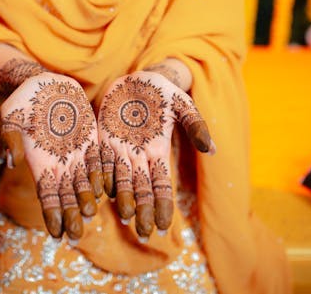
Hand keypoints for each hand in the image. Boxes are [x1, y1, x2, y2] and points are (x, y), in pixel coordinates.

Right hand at [0, 71, 102, 241]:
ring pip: (85, 182)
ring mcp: (77, 152)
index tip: (55, 234)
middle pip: (67, 195)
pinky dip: (103, 176)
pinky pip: (100, 161)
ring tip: (90, 215)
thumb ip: (11, 138)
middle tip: (77, 234)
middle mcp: (59, 162)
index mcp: (40, 161)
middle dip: (71, 215)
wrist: (44, 82)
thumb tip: (12, 162)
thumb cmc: (23, 100)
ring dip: (87, 199)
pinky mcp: (91, 139)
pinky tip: (108, 190)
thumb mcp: (11, 115)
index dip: (51, 214)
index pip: (47, 194)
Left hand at [97, 71, 213, 240]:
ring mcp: (120, 149)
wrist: (138, 78)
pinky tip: (97, 193)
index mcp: (158, 152)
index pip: (162, 186)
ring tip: (125, 218)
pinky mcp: (103, 138)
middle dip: (143, 212)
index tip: (164, 227)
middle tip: (143, 234)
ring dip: (123, 200)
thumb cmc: (163, 92)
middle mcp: (139, 156)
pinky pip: (99, 161)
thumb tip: (213, 151)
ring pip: (120, 180)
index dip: (163, 206)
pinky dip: (99, 177)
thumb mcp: (182, 105)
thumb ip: (195, 126)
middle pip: (141, 190)